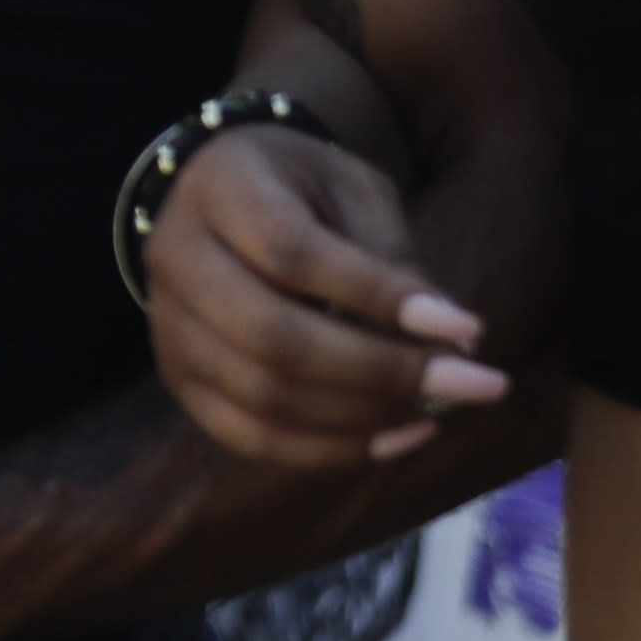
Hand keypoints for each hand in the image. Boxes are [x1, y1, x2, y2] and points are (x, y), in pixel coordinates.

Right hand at [144, 124, 505, 466]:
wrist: (220, 197)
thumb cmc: (301, 190)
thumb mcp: (352, 189)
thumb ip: (391, 258)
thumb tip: (453, 347)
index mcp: (219, 189)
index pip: (291, 254)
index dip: (378, 297)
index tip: (467, 327)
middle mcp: (175, 257)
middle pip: (272, 337)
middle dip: (383, 373)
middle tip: (473, 385)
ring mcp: (167, 325)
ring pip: (263, 397)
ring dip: (364, 417)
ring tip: (437, 410)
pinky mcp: (179, 378)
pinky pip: (249, 436)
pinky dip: (328, 451)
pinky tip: (391, 438)